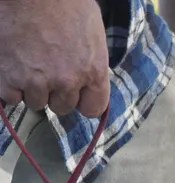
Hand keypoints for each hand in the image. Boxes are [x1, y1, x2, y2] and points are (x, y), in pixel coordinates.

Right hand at [0, 0, 108, 117]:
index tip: (75, 93)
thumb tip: (88, 76)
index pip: (93, 108)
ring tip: (27, 61)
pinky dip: (9, 85)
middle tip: (45, 69)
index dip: (82, 100)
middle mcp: (67, 81)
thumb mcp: (91, 30)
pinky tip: (11, 65)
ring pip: (35, 102)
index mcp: (92, 70)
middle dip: (55, 92)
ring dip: (31, 88)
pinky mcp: (9, 78)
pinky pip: (10, 96)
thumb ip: (90, 59)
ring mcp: (36, 81)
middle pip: (62, 107)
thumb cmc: (62, 2)